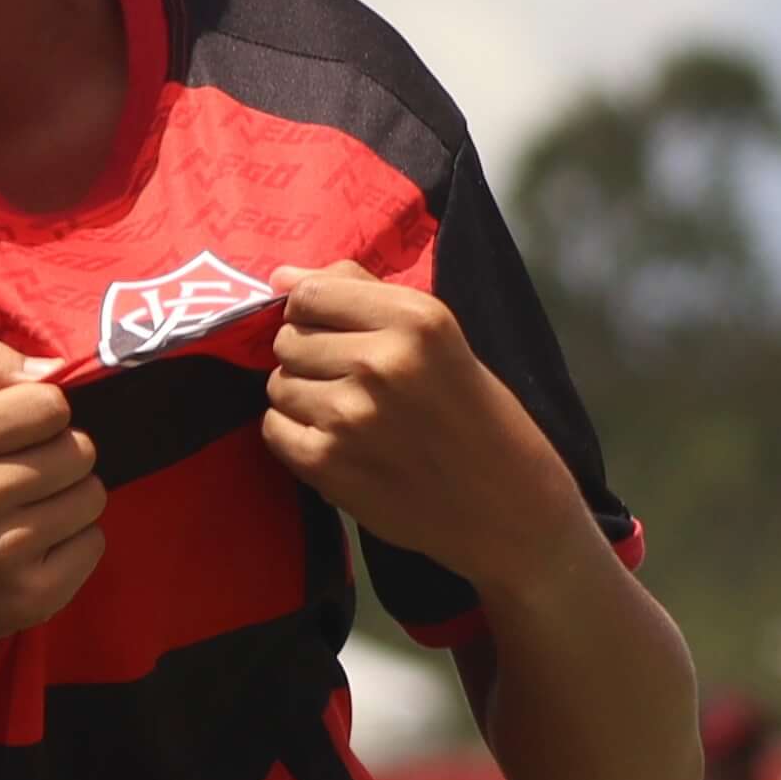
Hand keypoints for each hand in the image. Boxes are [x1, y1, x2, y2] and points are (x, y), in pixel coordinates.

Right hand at [0, 342, 105, 657]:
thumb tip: (52, 369)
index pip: (50, 405)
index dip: (42, 416)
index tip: (20, 435)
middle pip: (80, 451)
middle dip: (59, 458)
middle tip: (23, 478)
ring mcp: (5, 554)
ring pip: (92, 497)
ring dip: (68, 500)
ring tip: (27, 513)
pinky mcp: (33, 597)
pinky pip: (94, 544)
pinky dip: (72, 544)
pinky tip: (32, 550)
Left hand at [256, 262, 592, 588]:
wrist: (505, 505)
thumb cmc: (476, 414)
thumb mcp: (440, 337)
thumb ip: (361, 296)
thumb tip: (281, 274)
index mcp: (414, 320)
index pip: (310, 294)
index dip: (312, 313)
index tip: (333, 332)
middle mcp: (379, 361)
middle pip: (289, 340)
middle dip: (310, 357)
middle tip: (350, 382)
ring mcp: (349, 415)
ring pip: (279, 384)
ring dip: (303, 396)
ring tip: (348, 414)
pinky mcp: (328, 463)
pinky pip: (274, 429)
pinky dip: (295, 434)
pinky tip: (336, 442)